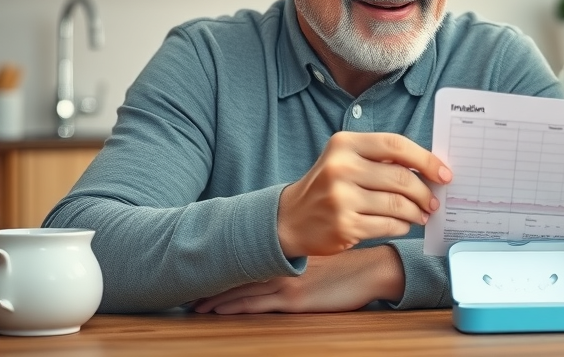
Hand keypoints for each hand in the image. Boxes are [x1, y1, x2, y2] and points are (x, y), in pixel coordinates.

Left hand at [191, 246, 403, 313]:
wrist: (373, 270)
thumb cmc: (351, 267)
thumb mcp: (322, 259)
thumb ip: (299, 262)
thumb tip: (285, 267)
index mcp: (287, 257)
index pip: (247, 261)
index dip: (223, 268)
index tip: (202, 274)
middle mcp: (282, 267)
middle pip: (238, 275)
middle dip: (211, 285)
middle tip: (185, 293)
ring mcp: (287, 282)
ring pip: (241, 291)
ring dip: (214, 299)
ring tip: (192, 306)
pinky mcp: (295, 300)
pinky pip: (256, 305)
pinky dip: (233, 307)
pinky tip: (216, 311)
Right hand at [277, 131, 451, 258]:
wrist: (290, 218)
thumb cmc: (329, 185)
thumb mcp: (347, 159)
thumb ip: (382, 159)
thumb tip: (430, 170)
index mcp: (345, 144)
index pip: (396, 145)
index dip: (426, 159)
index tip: (444, 173)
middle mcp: (341, 167)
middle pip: (401, 178)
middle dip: (425, 192)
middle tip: (434, 200)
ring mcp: (341, 198)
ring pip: (398, 205)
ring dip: (417, 212)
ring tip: (422, 214)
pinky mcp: (344, 225)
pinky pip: (388, 225)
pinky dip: (402, 226)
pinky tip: (403, 224)